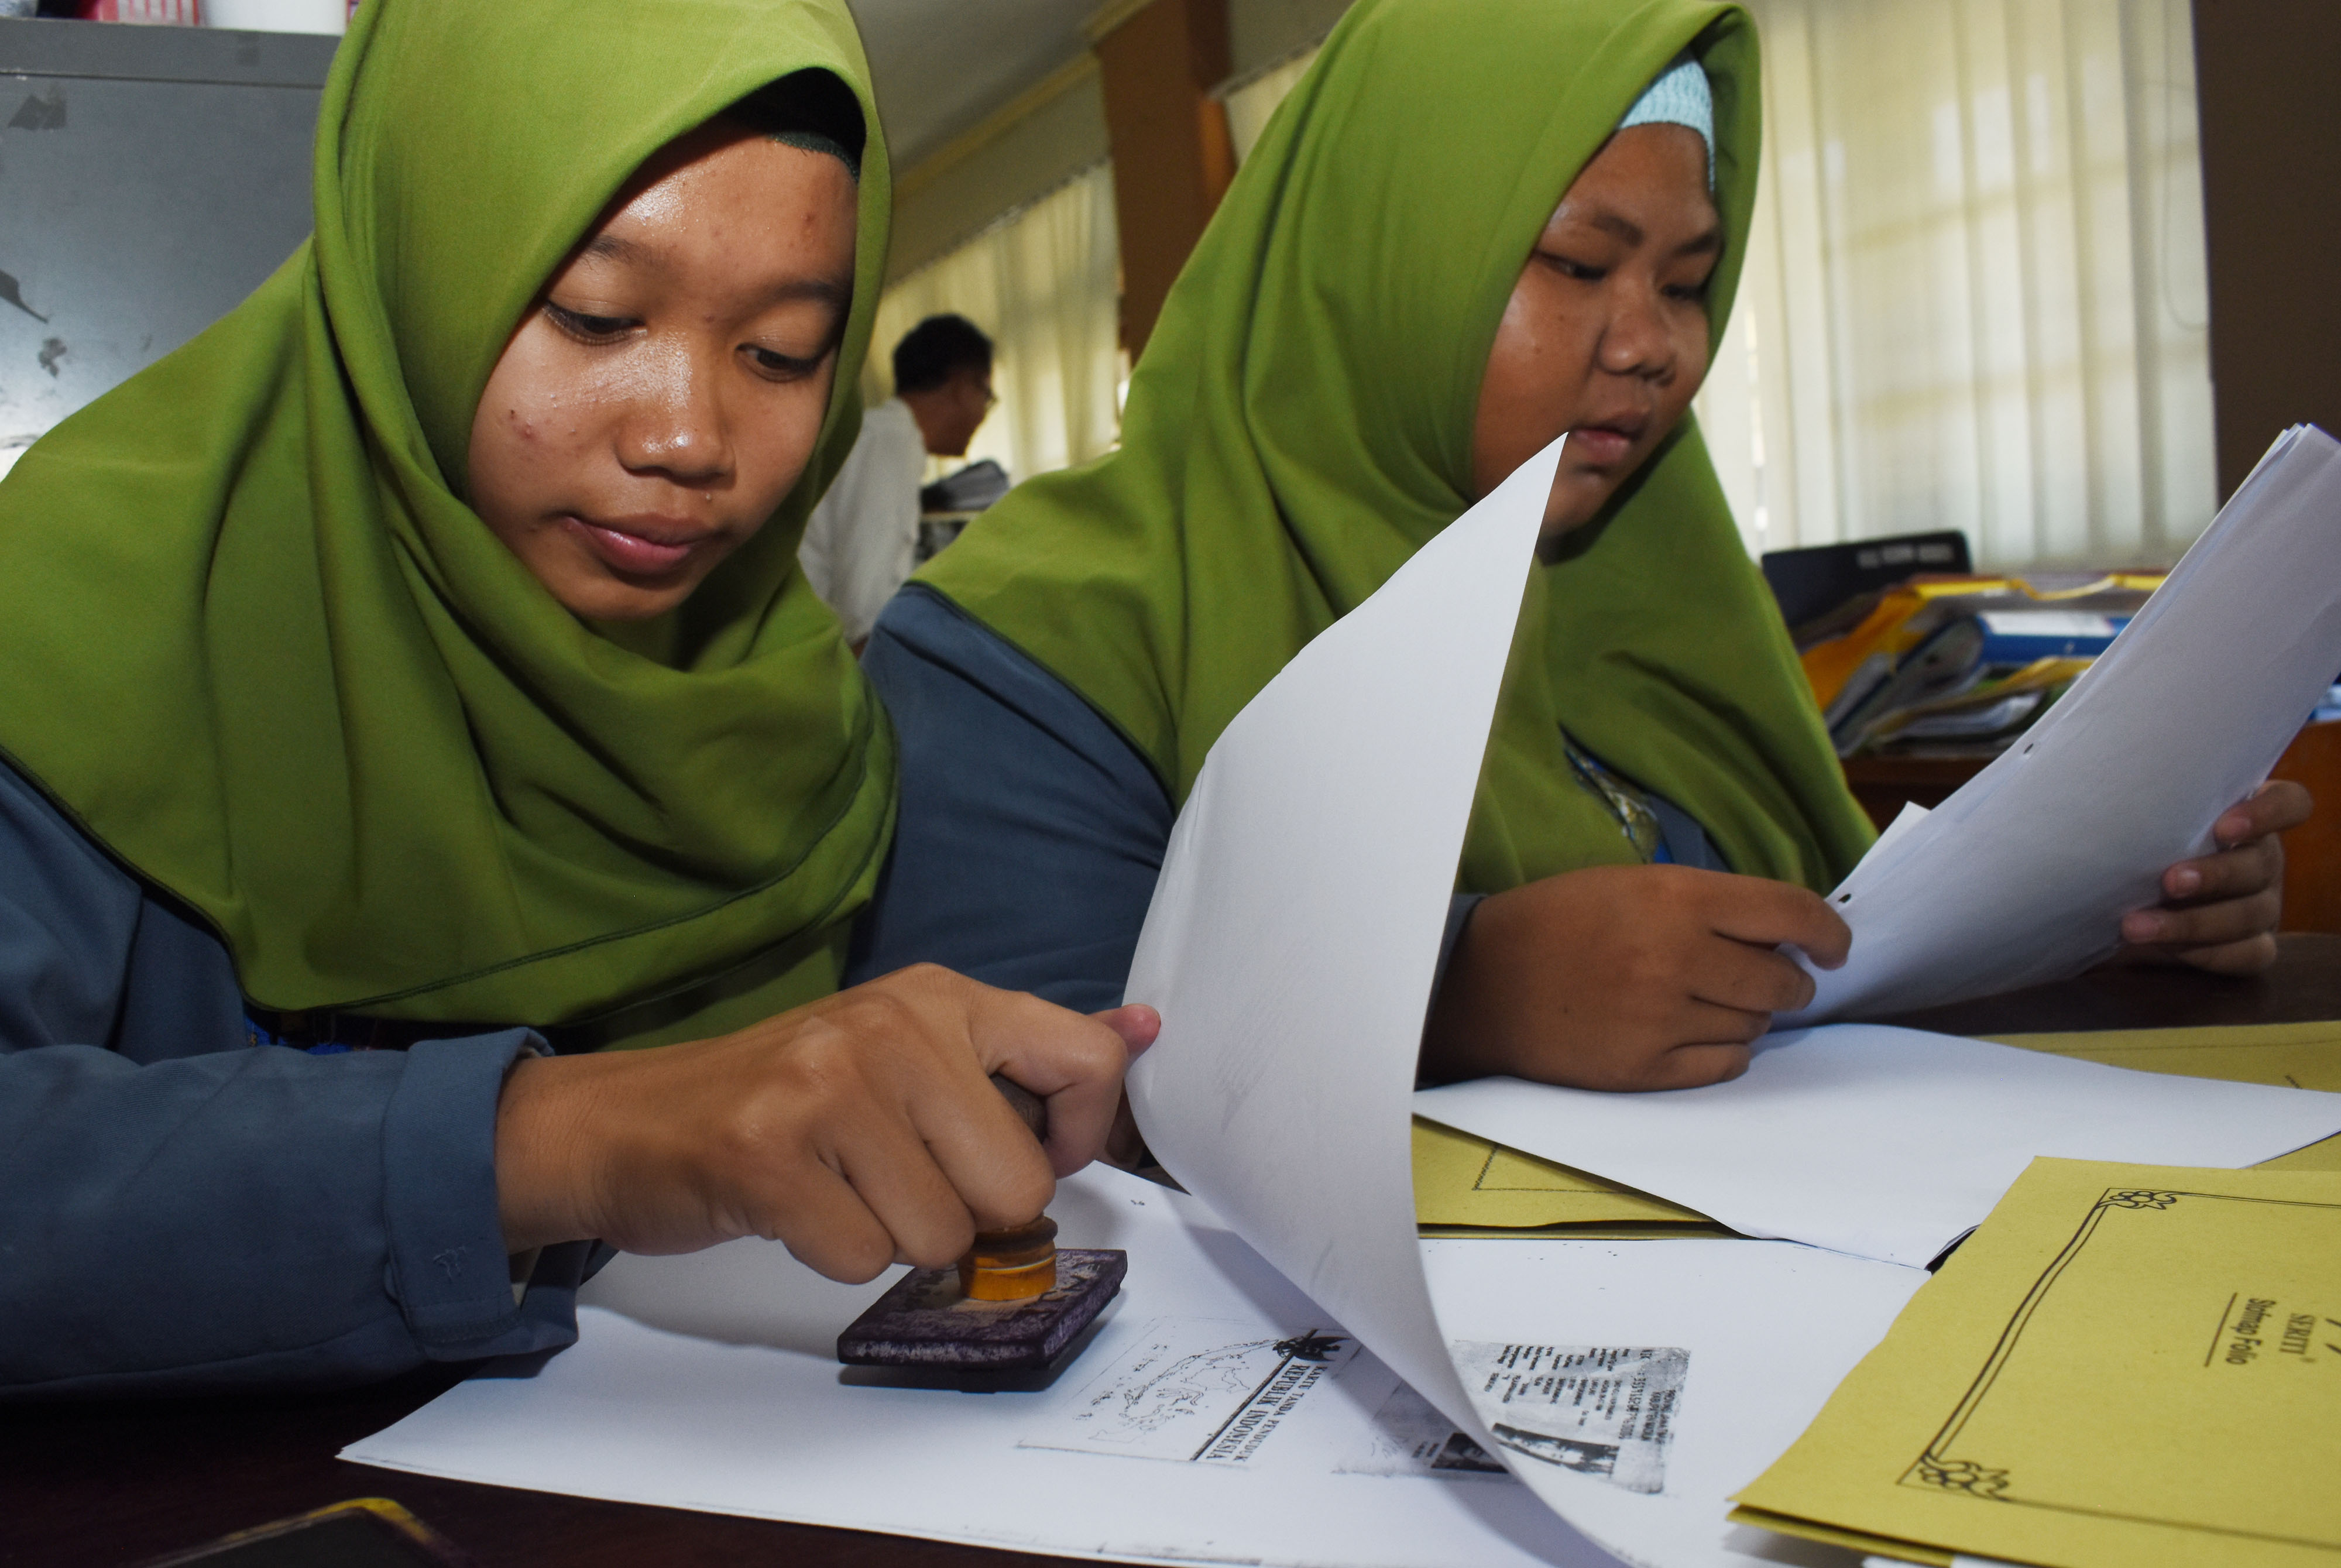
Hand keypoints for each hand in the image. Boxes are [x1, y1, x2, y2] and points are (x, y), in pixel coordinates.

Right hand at [493, 963, 1158, 1280]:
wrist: (628, 1122)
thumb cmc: (787, 1099)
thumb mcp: (911, 1050)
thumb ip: (1027, 1053)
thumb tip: (1142, 1029)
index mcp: (940, 997)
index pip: (1087, 1061)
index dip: (1072, 1140)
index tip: (1018, 1152)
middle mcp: (891, 1026)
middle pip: (1015, 1185)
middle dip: (965, 1213)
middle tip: (894, 1179)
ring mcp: (826, 1084)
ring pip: (941, 1233)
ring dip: (892, 1236)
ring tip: (837, 1186)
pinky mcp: (769, 1154)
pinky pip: (863, 1256)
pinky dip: (833, 1255)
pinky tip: (796, 1206)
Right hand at [1421, 864, 1849, 1091]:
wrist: (1477, 984)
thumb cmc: (1554, 924)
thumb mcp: (1629, 885)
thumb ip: (1706, 904)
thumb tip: (1784, 933)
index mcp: (1674, 898)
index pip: (1789, 912)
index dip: (1828, 932)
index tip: (1836, 946)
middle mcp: (1676, 957)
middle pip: (1783, 980)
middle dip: (1790, 981)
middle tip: (1771, 978)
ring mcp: (1661, 1018)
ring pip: (1757, 1027)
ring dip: (1751, 1016)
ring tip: (1709, 1002)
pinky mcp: (1645, 1068)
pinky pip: (1725, 1066)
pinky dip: (1726, 1053)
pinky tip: (1697, 1034)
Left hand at [2119, 780, 2309, 973]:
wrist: (2131, 901)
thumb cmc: (2138, 842)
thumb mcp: (2147, 820)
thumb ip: (2150, 807)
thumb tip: (2111, 793)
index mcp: (2249, 817)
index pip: (2289, 803)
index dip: (2268, 813)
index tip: (2225, 827)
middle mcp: (2264, 858)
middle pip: (2261, 865)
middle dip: (2215, 876)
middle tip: (2169, 881)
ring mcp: (2264, 904)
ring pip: (2250, 914)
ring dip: (2193, 922)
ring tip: (2137, 926)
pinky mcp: (2254, 944)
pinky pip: (2248, 954)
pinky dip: (2207, 953)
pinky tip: (2166, 949)